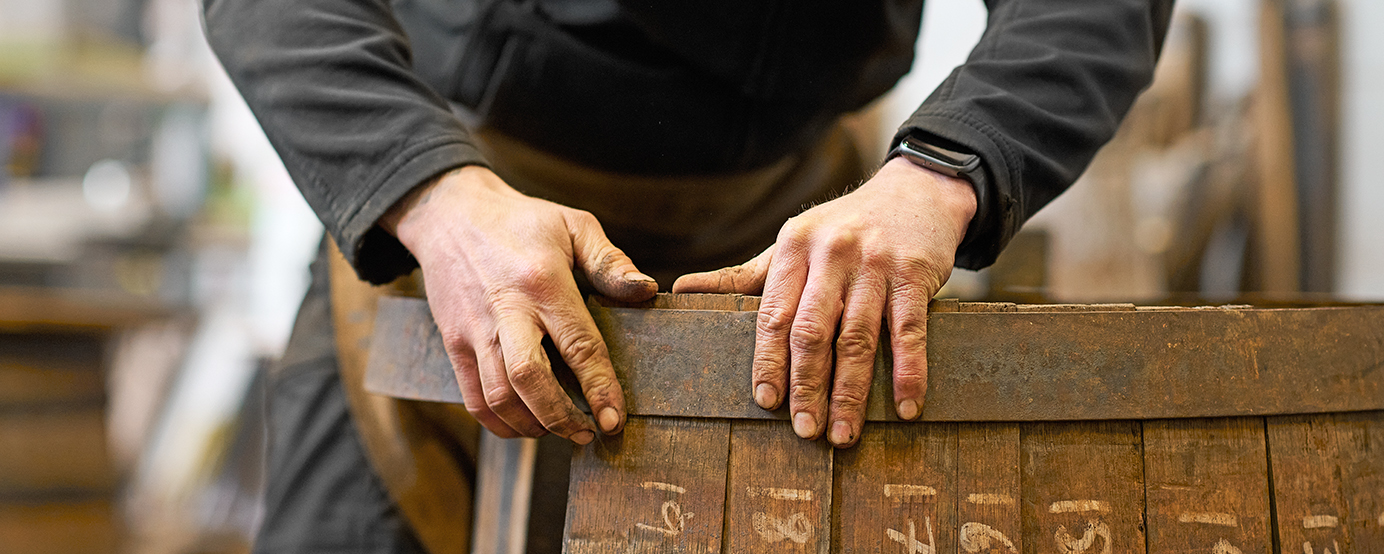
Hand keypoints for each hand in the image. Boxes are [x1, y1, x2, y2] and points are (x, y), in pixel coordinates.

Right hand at [382, 166, 657, 442]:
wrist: (450, 214)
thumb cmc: (521, 222)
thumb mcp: (573, 225)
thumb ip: (610, 262)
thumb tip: (647, 290)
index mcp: (542, 282)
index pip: (577, 345)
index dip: (599, 387)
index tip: (615, 420)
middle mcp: (505, 310)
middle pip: (529, 379)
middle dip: (561, 417)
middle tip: (588, 433)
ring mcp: (474, 331)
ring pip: (499, 396)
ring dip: (532, 425)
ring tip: (560, 430)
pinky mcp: (453, 344)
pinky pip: (474, 399)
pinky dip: (500, 423)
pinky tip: (526, 425)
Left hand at [672, 157, 975, 447]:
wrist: (915, 191)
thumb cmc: (843, 228)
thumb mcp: (793, 243)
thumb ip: (742, 276)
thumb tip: (679, 289)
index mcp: (794, 247)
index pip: (774, 314)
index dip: (768, 361)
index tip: (767, 401)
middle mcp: (832, 253)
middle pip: (812, 331)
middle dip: (807, 386)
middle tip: (805, 430)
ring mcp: (876, 264)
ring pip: (858, 338)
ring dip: (851, 393)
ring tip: (844, 434)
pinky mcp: (916, 275)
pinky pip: (909, 332)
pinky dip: (908, 373)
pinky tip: (905, 409)